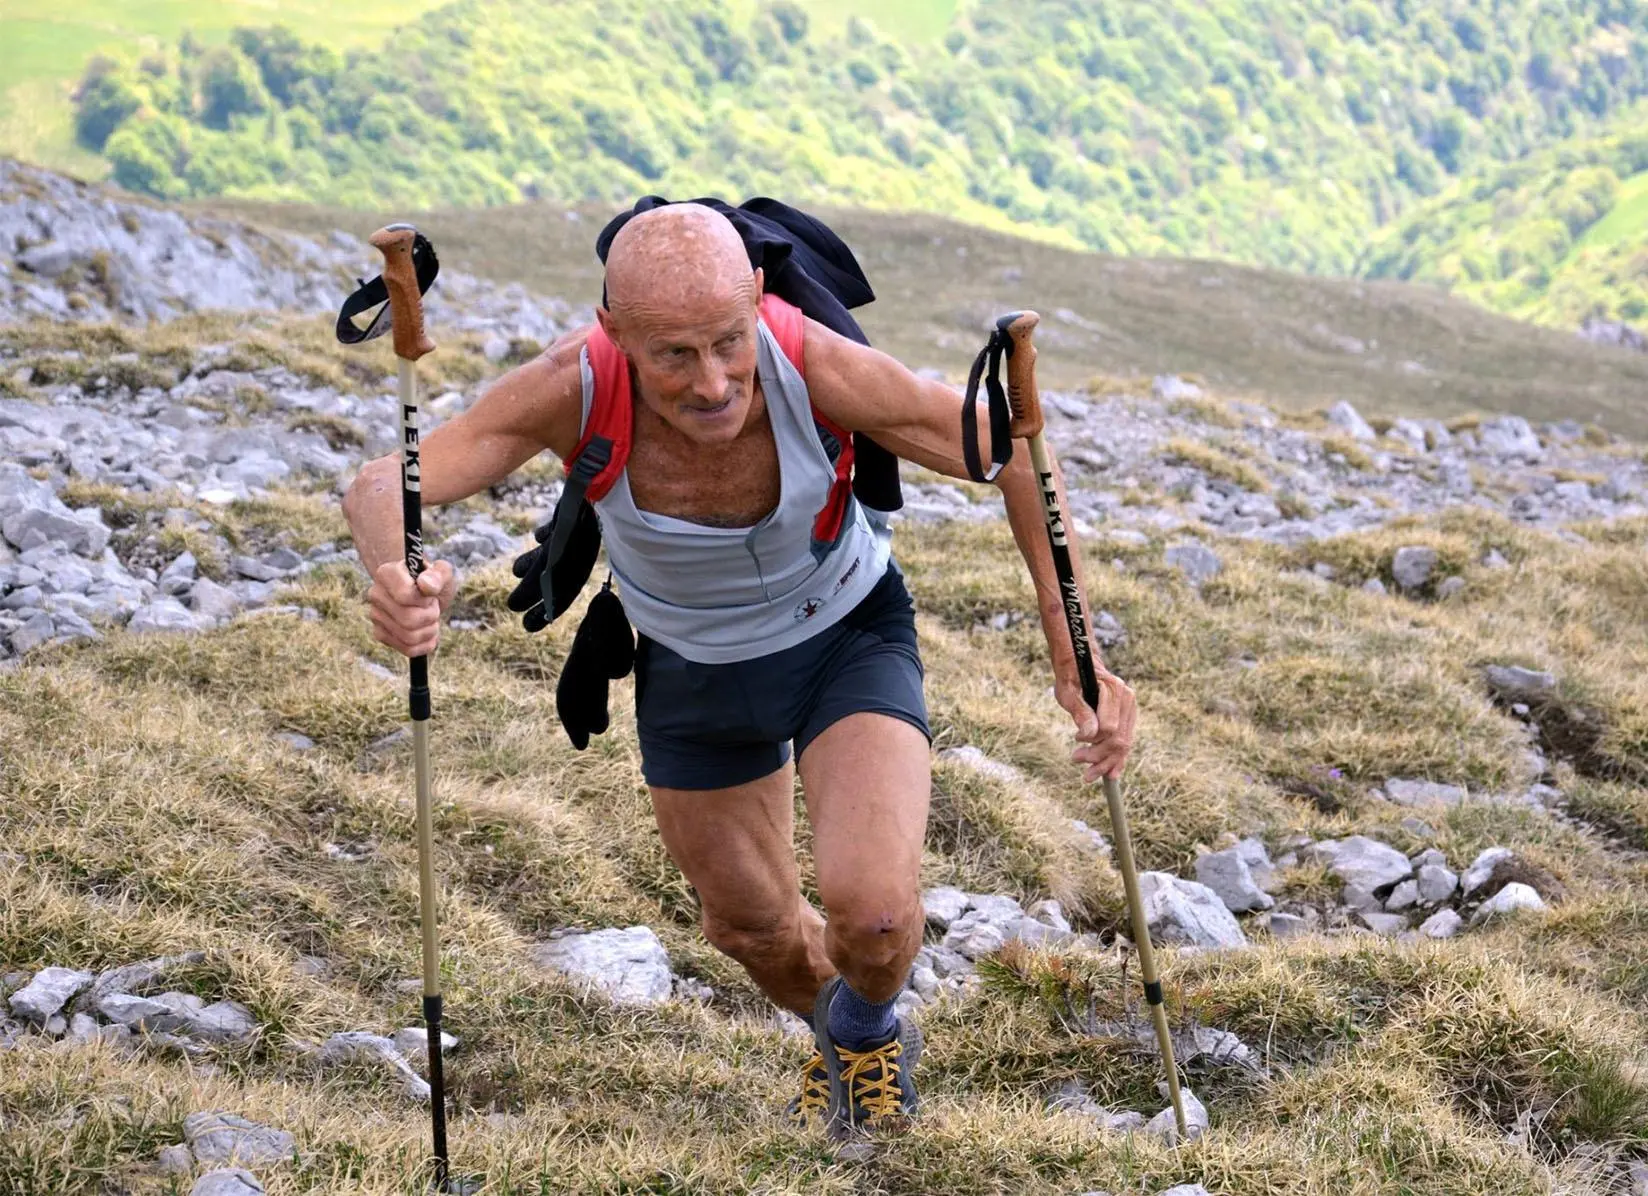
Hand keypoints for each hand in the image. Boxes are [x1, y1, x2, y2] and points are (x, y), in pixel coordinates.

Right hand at [367, 558, 455, 657]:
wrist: (423, 591)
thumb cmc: (433, 580)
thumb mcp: (442, 572)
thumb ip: (437, 576)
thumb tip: (426, 585)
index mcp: (387, 573)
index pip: (405, 596)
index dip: (424, 600)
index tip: (429, 593)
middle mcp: (376, 594)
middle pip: (409, 620)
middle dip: (431, 616)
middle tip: (432, 606)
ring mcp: (376, 616)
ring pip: (409, 638)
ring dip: (430, 630)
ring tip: (430, 617)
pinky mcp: (380, 634)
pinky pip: (408, 649)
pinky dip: (425, 644)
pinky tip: (427, 631)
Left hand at [1055, 664, 1136, 781]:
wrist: (1081, 666)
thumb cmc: (1071, 678)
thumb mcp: (1068, 693)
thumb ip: (1080, 713)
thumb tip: (1088, 736)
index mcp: (1114, 690)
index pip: (1109, 728)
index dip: (1092, 740)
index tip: (1076, 740)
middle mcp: (1127, 699)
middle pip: (1118, 739)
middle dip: (1099, 756)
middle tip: (1076, 760)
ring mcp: (1130, 708)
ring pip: (1124, 744)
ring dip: (1107, 762)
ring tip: (1089, 775)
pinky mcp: (1128, 716)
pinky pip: (1126, 741)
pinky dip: (1117, 758)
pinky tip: (1111, 773)